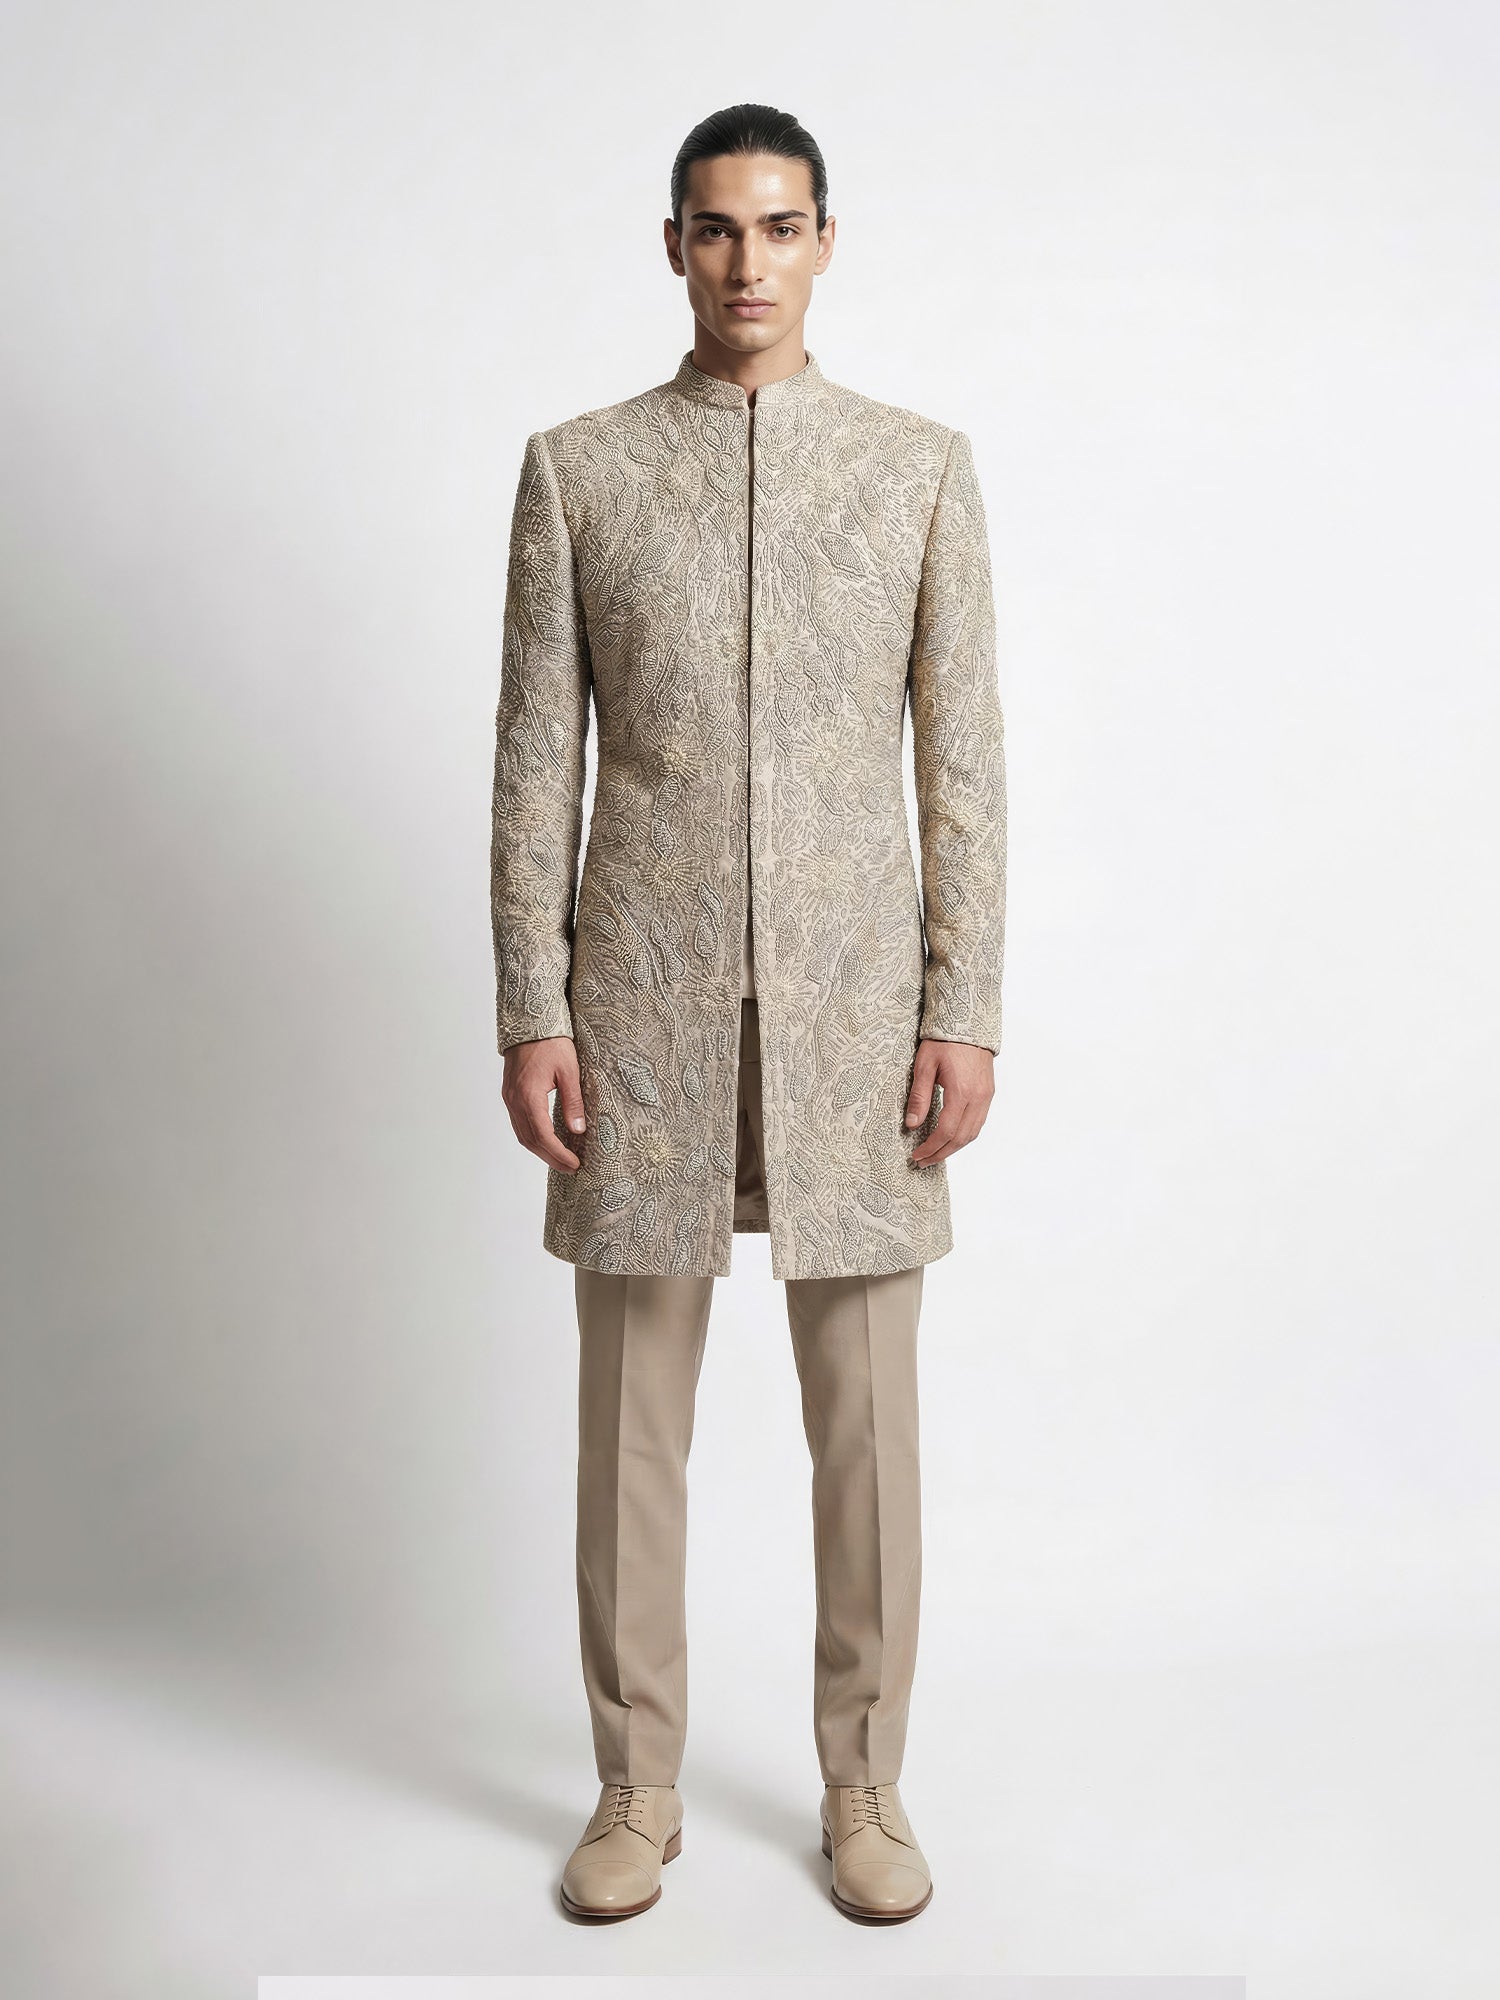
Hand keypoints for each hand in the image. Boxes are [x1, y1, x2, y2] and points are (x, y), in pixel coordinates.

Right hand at [502, 1036, 586, 1171]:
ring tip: (561, 1158)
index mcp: (529, 1096)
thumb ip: (573, 1101)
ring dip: (540, 1150)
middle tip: (570, 1168)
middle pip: (530, 1140)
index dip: (558, 1154)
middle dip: (550, 1158)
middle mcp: (515, 1100)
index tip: (574, 1164)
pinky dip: (532, 1137)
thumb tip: (577, 1129)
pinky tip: (547, 1140)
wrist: (529, 1023)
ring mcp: (510, 1098)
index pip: (543, 1136)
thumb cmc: (551, 1043)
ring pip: (522, 1134)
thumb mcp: (569, 1071)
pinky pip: (518, 1123)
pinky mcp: (510, 1094)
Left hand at [904, 1037, 994, 1165]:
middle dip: (941, 1153)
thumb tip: (912, 1124)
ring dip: (954, 1147)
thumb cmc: (944, 1041)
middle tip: (924, 1161)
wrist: (968, 1022)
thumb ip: (919, 1096)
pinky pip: (978, 1122)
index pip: (946, 1131)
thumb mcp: (924, 1066)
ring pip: (973, 1133)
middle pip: (961, 1138)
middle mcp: (978, 1098)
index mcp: (961, 1092)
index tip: (917, 1155)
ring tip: (936, 1154)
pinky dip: (964, 1135)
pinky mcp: (988, 1093)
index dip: (931, 1147)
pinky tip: (951, 1138)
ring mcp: (986, 1096)